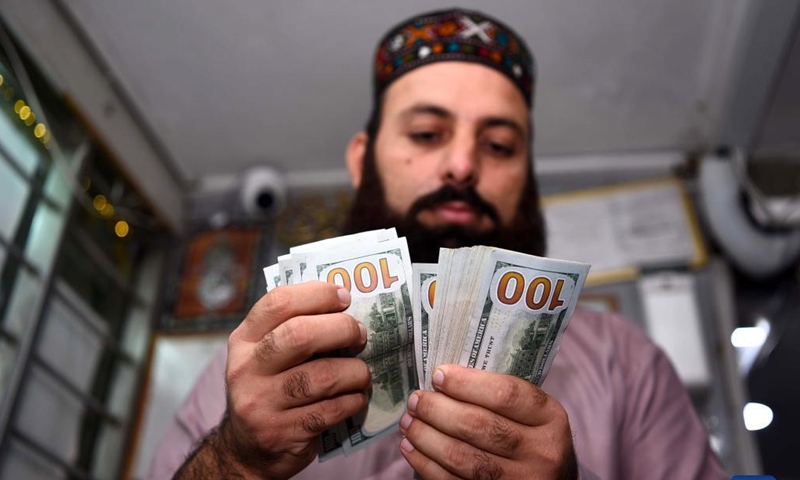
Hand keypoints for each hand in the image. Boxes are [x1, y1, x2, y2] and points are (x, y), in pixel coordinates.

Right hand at [219, 282, 370, 478]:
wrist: (249, 450)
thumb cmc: (270, 390)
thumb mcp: (266, 357)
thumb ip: (293, 330)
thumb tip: (345, 306)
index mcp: (244, 340)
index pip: (277, 303)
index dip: (316, 294)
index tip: (344, 296)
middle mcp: (246, 369)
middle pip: (299, 335)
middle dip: (341, 329)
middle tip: (360, 334)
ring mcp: (260, 403)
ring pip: (320, 376)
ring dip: (354, 371)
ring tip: (363, 373)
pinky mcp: (281, 433)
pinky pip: (329, 410)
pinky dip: (351, 401)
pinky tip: (356, 397)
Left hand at [399, 365, 576, 479]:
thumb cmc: (533, 439)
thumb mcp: (533, 414)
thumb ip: (500, 397)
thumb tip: (442, 379)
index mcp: (550, 418)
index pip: (506, 394)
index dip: (467, 383)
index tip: (438, 374)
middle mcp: (540, 452)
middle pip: (480, 426)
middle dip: (438, 410)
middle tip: (416, 399)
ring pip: (464, 458)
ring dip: (427, 437)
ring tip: (409, 421)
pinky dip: (427, 465)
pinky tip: (411, 448)